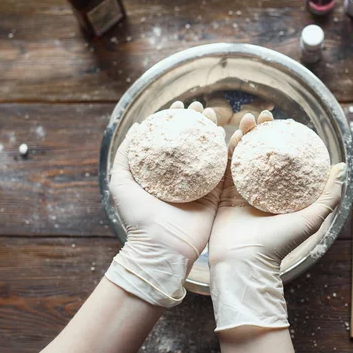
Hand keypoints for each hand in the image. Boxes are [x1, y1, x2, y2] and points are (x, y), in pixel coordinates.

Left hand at [105, 101, 221, 307]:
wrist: (161, 248)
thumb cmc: (138, 218)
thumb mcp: (121, 183)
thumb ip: (125, 156)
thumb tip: (138, 127)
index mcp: (162, 173)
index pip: (171, 140)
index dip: (176, 120)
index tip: (180, 104)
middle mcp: (182, 176)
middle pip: (193, 142)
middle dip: (197, 121)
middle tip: (201, 106)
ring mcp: (201, 185)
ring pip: (211, 152)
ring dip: (214, 131)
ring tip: (215, 114)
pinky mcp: (217, 196)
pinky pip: (226, 170)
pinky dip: (230, 152)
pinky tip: (231, 133)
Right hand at [209, 112, 346, 330]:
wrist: (244, 261)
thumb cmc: (278, 243)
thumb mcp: (310, 219)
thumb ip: (328, 196)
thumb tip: (343, 169)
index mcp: (281, 195)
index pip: (283, 161)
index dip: (284, 141)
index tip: (285, 124)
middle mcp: (261, 191)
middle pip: (261, 154)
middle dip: (262, 132)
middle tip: (264, 115)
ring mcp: (240, 192)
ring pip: (242, 156)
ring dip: (244, 135)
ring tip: (247, 118)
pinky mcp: (222, 195)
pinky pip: (224, 167)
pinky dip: (226, 150)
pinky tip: (229, 133)